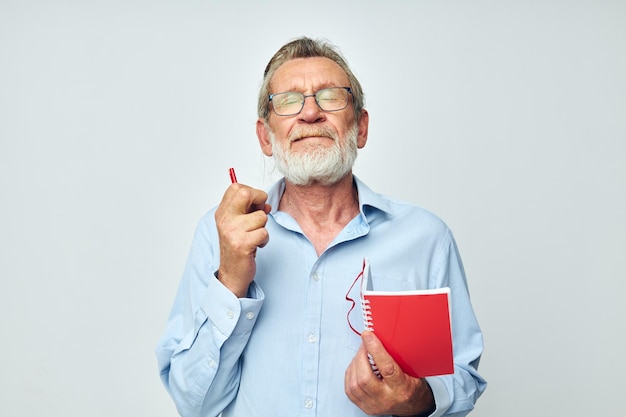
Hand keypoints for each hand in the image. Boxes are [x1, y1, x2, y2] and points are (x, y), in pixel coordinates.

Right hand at [215, 182, 270, 296]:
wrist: (232, 274)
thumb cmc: (238, 247)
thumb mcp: (238, 224)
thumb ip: (248, 210)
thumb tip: (265, 203)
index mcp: (222, 212)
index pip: (236, 188)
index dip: (252, 193)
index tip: (254, 205)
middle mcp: (224, 220)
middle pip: (245, 193)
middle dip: (260, 200)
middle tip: (259, 213)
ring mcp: (232, 232)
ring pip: (261, 217)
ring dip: (263, 227)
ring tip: (254, 237)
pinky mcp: (241, 244)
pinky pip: (264, 233)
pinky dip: (264, 240)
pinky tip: (256, 246)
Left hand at [345, 331, 435, 416]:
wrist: (413, 406)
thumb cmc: (412, 388)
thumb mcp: (413, 371)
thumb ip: (398, 357)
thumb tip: (383, 336)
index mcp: (402, 389)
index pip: (387, 368)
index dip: (375, 349)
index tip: (368, 336)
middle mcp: (386, 399)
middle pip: (365, 378)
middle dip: (361, 356)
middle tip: (364, 344)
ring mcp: (374, 405)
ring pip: (354, 384)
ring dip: (354, 364)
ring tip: (361, 354)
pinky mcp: (365, 407)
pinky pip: (349, 390)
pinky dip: (350, 374)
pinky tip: (356, 367)